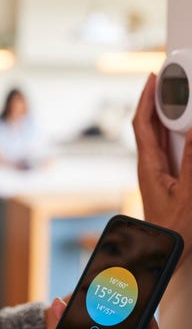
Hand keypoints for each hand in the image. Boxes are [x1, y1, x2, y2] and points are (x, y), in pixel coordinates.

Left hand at [132, 73, 191, 260]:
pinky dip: (173, 132)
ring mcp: (155, 170)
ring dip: (164, 115)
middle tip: (166, 81)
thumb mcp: (189, 194)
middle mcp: (148, 164)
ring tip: (174, 97)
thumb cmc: (174, 228)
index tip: (152, 79)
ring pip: (157, 136)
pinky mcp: (164, 176)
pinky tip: (184, 129)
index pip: (142, 123)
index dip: (145, 99)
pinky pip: (166, 147)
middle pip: (147, 125)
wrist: (164, 250)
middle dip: (155, 101)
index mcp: (148, 165)